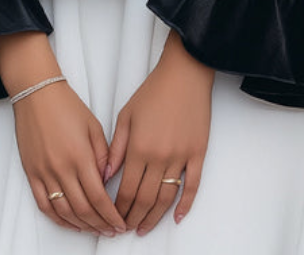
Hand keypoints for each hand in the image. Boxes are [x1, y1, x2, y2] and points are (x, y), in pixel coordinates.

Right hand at [11, 79, 128, 237]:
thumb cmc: (66, 105)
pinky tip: (69, 223)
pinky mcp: (31, 173)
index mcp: (80, 156)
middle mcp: (61, 169)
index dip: (111, 215)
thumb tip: (107, 179)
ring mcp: (44, 173)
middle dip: (100, 224)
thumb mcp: (94, 126)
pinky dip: (58, 218)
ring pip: (64, 212)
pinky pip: (44, 204)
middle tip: (111, 230)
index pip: (99, 197)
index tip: (120, 223)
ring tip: (94, 230)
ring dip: (81, 225)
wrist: (37, 94)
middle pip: (83, 209)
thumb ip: (104, 155)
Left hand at [104, 31, 213, 235]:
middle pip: (145, 200)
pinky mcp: (197, 154)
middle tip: (126, 228)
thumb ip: (115, 148)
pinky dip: (185, 205)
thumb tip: (105, 176)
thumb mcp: (126, 116)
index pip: (126, 190)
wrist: (184, 75)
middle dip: (133, 218)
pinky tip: (178, 217)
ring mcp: (180, 157)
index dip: (119, 209)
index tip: (113, 217)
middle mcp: (159, 157)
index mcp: (138, 148)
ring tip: (145, 228)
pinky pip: (192, 186)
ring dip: (154, 217)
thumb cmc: (153, 91)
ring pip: (166, 198)